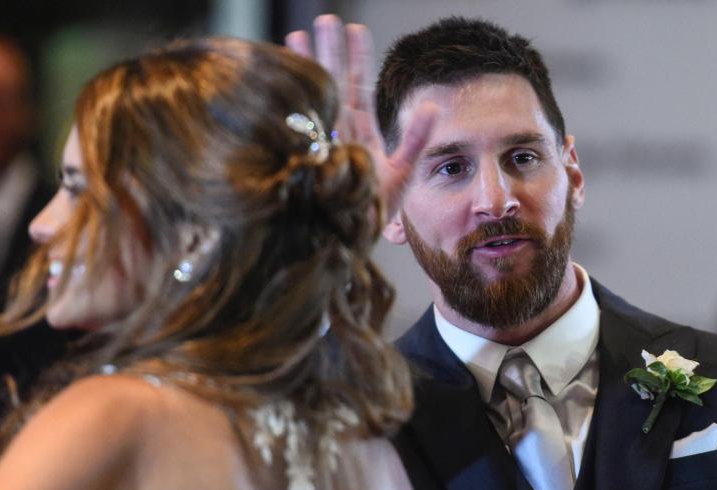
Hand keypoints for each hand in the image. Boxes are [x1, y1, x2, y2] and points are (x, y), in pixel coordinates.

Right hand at [285, 14, 435, 224]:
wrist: (354, 241)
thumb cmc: (377, 209)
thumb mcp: (403, 171)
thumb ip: (417, 137)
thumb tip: (434, 103)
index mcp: (362, 135)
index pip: (359, 89)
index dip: (357, 60)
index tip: (355, 29)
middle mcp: (340, 135)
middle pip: (333, 86)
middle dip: (328, 52)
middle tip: (323, 19)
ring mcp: (321, 146)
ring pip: (314, 100)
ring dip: (307, 70)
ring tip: (294, 36)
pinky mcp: (308, 160)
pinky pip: (299, 128)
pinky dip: (291, 106)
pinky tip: (282, 82)